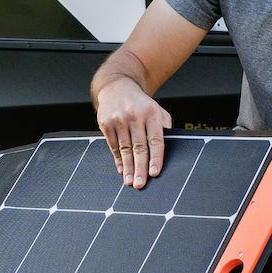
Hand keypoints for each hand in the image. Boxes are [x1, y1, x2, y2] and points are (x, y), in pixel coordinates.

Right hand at [94, 74, 171, 188]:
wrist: (117, 88)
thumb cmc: (141, 104)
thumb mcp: (157, 110)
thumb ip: (164, 128)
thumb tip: (165, 151)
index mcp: (151, 112)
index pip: (155, 139)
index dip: (155, 158)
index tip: (154, 173)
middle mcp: (134, 115)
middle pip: (139, 147)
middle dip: (140, 168)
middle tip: (140, 184)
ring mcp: (118, 119)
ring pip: (125, 149)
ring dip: (128, 167)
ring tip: (130, 181)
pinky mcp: (106, 123)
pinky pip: (113, 146)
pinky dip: (118, 159)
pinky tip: (121, 170)